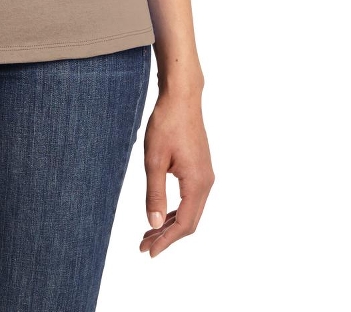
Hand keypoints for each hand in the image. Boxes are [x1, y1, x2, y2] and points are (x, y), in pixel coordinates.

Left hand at [139, 89, 213, 257]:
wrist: (182, 97)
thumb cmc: (166, 124)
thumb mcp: (154, 159)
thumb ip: (154, 193)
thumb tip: (153, 224)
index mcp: (197, 183)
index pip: (183, 224)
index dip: (166, 241)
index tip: (148, 252)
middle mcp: (206, 182)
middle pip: (189, 222)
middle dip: (167, 237)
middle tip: (143, 246)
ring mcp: (205, 175)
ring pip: (191, 211)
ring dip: (170, 224)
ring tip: (149, 233)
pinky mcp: (201, 168)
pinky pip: (191, 199)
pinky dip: (176, 210)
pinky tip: (162, 213)